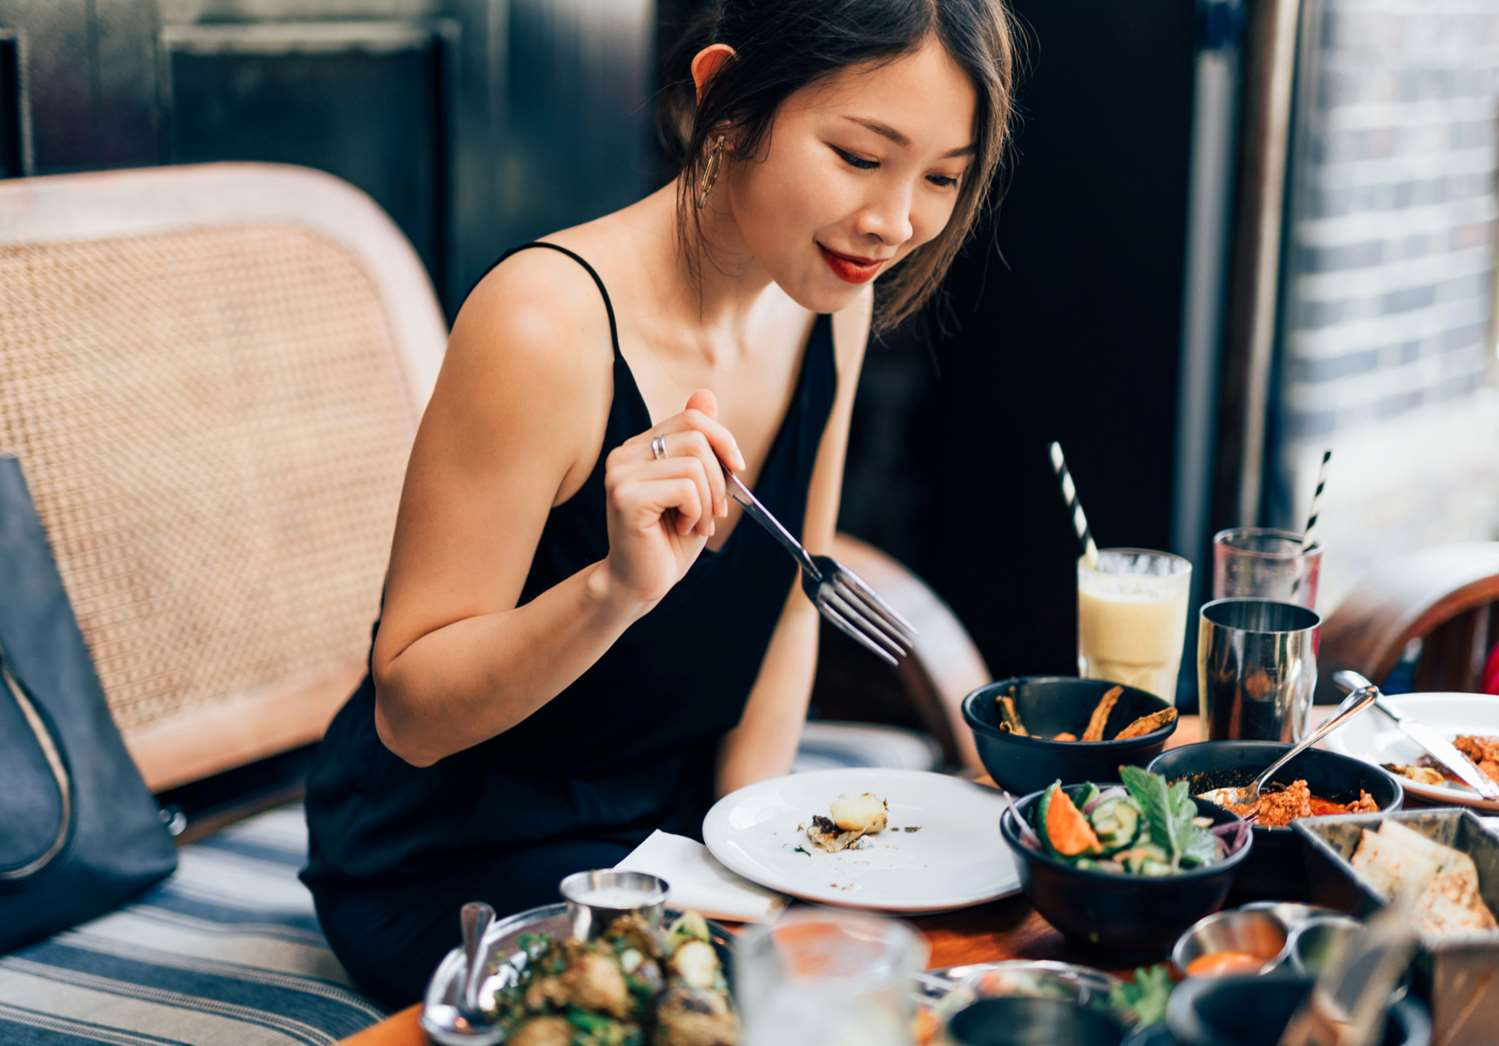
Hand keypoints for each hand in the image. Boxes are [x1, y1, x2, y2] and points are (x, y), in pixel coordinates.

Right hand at [601, 389, 746, 605]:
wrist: (640, 583)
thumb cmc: (669, 539)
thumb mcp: (694, 487)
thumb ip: (699, 443)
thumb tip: (705, 393)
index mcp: (639, 448)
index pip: (691, 418)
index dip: (723, 440)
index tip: (736, 469)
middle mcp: (624, 454)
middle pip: (697, 437)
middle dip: (718, 478)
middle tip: (714, 512)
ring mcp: (621, 474)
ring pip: (694, 464)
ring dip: (708, 501)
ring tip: (696, 525)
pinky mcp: (626, 497)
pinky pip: (685, 489)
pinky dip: (697, 513)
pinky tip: (683, 529)